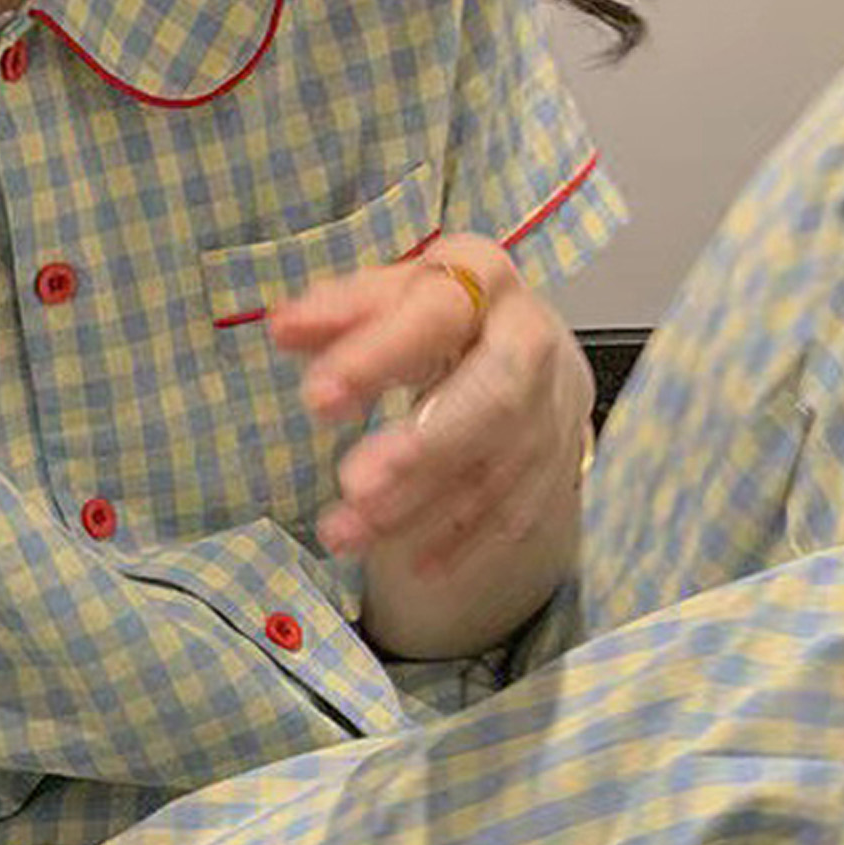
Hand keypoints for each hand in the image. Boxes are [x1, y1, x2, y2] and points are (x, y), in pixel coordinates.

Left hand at [267, 234, 594, 576]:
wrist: (518, 350)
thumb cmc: (441, 321)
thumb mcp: (387, 300)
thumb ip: (338, 315)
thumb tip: (285, 325)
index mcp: (483, 281)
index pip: (437, 312)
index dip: (378, 355)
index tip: (318, 398)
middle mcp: (530, 340)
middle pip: (496, 394)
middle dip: (426, 445)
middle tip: (356, 485)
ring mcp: (553, 406)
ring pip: (500, 464)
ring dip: (425, 506)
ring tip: (350, 531)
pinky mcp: (558, 463)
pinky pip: (519, 511)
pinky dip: (464, 541)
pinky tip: (413, 564)